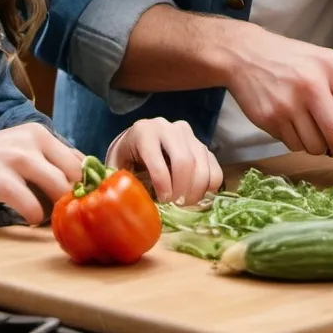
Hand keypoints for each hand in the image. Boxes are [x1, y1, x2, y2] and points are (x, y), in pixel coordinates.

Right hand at [0, 123, 83, 223]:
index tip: (81, 199)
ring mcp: (17, 159)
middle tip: (65, 212)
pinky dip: (35, 217)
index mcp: (40, 133)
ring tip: (48, 216)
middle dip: (74, 196)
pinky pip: (32, 206)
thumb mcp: (20, 147)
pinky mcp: (1, 181)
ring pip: (58, 188)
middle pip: (74, 173)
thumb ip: (47, 158)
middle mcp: (32, 141)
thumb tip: (80, 178)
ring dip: (57, 208)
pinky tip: (28, 218)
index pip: (78, 158)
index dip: (84, 183)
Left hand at [105, 117, 221, 205]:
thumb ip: (118, 180)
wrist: (140, 139)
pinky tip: (199, 195)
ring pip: (201, 162)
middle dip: (182, 189)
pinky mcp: (201, 143)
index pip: (157, 159)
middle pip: (184, 160)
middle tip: (176, 205)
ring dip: (197, 189)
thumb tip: (121, 203)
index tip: (164, 201)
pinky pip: (214, 165)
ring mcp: (187, 134)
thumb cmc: (127, 157)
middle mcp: (168, 128)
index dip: (162, 184)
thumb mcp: (117, 165)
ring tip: (186, 203)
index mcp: (144, 132)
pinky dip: (211, 184)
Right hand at [223, 23, 332, 159]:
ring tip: (306, 121)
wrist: (245, 54)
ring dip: (318, 144)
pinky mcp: (270, 119)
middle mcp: (312, 84)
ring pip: (316, 146)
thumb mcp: (323, 62)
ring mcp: (289, 103)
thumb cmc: (291, 60)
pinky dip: (297, 141)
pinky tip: (289, 120)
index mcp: (332, 67)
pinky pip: (294, 146)